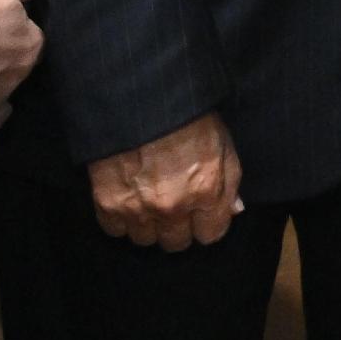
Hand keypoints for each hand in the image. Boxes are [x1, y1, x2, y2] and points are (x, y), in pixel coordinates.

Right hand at [90, 113, 245, 251]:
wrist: (140, 96)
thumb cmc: (187, 114)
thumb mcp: (222, 142)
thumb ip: (229, 182)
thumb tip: (232, 211)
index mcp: (207, 191)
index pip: (211, 235)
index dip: (206, 223)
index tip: (201, 212)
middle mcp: (173, 207)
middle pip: (176, 243)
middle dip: (178, 226)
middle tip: (173, 204)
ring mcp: (139, 208)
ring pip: (145, 240)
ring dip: (148, 224)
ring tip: (148, 200)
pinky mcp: (108, 203)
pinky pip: (115, 230)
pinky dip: (120, 219)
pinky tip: (127, 198)